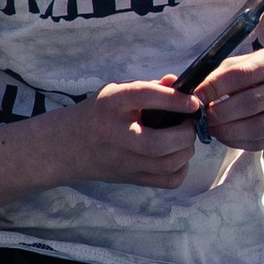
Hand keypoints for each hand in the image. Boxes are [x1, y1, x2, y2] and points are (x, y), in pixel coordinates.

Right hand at [62, 80, 205, 188]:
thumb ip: (150, 87)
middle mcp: (116, 134)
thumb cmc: (100, 114)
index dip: (172, 99)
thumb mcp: (117, 92)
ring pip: (166, 165)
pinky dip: (181, 169)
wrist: (70, 145)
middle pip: (158, 143)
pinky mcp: (131, 178)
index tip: (192, 102)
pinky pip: (167, 181)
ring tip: (185, 139)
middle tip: (189, 125)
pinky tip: (177, 156)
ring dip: (186, 151)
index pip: (144, 97)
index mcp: (112, 104)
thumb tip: (179, 82)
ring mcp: (123, 161)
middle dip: (184, 134)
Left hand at [194, 44, 263, 149]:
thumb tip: (197, 91)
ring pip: (257, 127)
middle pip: (250, 103)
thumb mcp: (251, 61)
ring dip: (227, 131)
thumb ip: (224, 72)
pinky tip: (224, 136)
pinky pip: (261, 143)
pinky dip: (238, 142)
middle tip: (202, 116)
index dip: (216, 86)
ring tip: (210, 128)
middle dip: (220, 113)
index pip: (243, 74)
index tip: (197, 95)